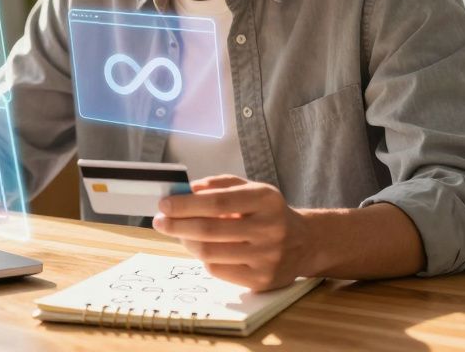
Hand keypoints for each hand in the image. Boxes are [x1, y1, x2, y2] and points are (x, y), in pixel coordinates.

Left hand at [153, 175, 308, 290]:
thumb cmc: (268, 212)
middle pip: (209, 229)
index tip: (164, 204)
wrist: (304, 243)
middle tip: (160, 221)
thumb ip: (219, 185)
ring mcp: (267, 257)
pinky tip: (204, 248)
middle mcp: (270, 228)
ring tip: (179, 233)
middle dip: (177, 225)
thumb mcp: (251, 189)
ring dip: (186, 242)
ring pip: (210, 253)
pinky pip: (218, 270)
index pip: (217, 201)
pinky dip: (204, 258)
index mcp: (266, 199)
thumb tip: (185, 191)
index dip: (186, 204)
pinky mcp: (262, 280)